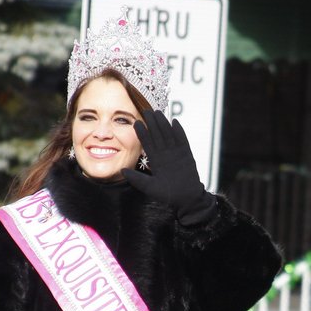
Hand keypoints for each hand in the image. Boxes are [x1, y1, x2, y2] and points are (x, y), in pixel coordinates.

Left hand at [124, 110, 215, 225]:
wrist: (186, 200)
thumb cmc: (168, 195)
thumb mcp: (148, 187)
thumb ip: (136, 178)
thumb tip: (122, 170)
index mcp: (156, 161)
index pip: (148, 144)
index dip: (142, 133)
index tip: (136, 123)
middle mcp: (165, 155)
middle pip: (158, 136)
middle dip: (152, 124)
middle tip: (146, 111)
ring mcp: (176, 154)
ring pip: (168, 135)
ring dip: (163, 124)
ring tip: (158, 113)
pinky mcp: (187, 155)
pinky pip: (182, 141)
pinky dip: (179, 132)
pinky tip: (175, 122)